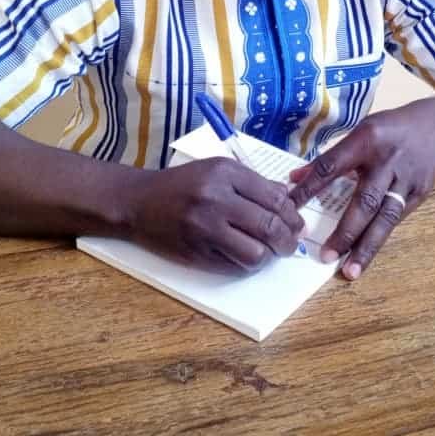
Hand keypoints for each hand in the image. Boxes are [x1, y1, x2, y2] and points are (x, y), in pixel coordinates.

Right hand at [125, 158, 304, 274]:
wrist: (138, 201)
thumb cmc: (182, 184)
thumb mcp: (216, 170)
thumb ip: (252, 182)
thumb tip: (287, 198)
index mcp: (225, 173)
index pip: (274, 197)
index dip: (291, 215)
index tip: (296, 223)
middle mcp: (216, 198)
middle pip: (269, 225)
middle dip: (287, 239)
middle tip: (289, 243)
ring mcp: (205, 227)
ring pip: (255, 252)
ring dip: (268, 256)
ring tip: (268, 252)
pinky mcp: (196, 252)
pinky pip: (234, 265)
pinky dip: (246, 263)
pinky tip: (246, 256)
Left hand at [289, 97, 434, 279]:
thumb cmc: (390, 127)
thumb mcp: (361, 131)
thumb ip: (331, 157)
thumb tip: (295, 178)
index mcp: (366, 141)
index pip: (331, 168)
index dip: (309, 188)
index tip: (290, 208)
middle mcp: (386, 162)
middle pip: (363, 202)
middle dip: (344, 232)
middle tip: (325, 255)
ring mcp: (405, 180)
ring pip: (384, 218)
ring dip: (365, 247)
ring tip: (349, 270)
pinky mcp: (419, 194)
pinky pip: (396, 220)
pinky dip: (379, 238)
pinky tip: (365, 255)